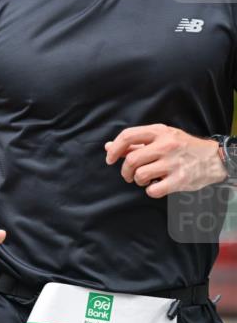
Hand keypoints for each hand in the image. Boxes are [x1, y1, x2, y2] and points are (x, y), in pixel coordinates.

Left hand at [105, 125, 225, 197]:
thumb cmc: (182, 148)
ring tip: (145, 180)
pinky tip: (156, 186)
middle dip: (125, 171)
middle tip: (128, 175)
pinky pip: (153, 190)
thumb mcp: (161, 138)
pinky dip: (150, 191)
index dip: (114, 150)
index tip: (110, 159)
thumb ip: (135, 143)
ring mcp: (174, 163)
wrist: (214, 159)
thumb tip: (108, 147)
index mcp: (160, 132)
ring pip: (140, 175)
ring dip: (137, 181)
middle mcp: (167, 145)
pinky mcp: (180, 179)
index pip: (127, 136)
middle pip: (131, 159)